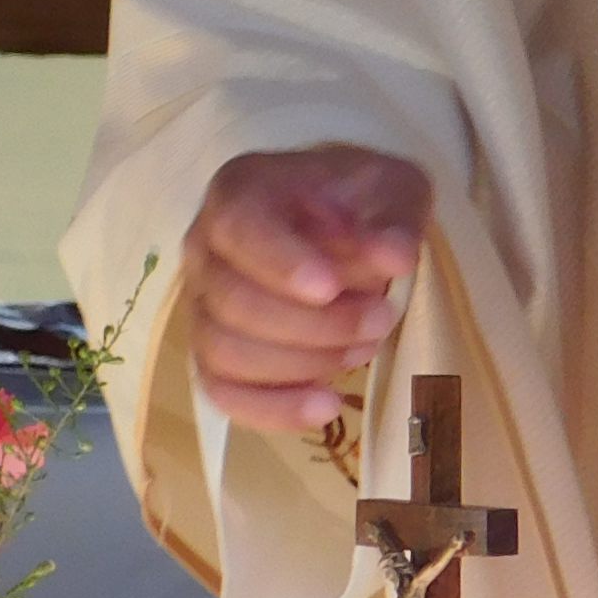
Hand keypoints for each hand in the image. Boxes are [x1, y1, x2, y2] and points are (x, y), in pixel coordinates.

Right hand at [184, 145, 429, 437]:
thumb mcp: (393, 189)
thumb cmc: (362, 196)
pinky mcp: (213, 351)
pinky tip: (326, 407)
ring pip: (225, 352)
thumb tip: (397, 260)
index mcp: (240, 191)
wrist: (346, 216)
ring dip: (300, 364)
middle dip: (314, 323)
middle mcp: (204, 248)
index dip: (280, 263)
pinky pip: (222, 392)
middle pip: (235, 303)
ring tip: (366, 348)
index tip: (329, 288)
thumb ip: (393, 221)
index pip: (240, 228)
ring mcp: (201, 304)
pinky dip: (270, 408)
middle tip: (382, 319)